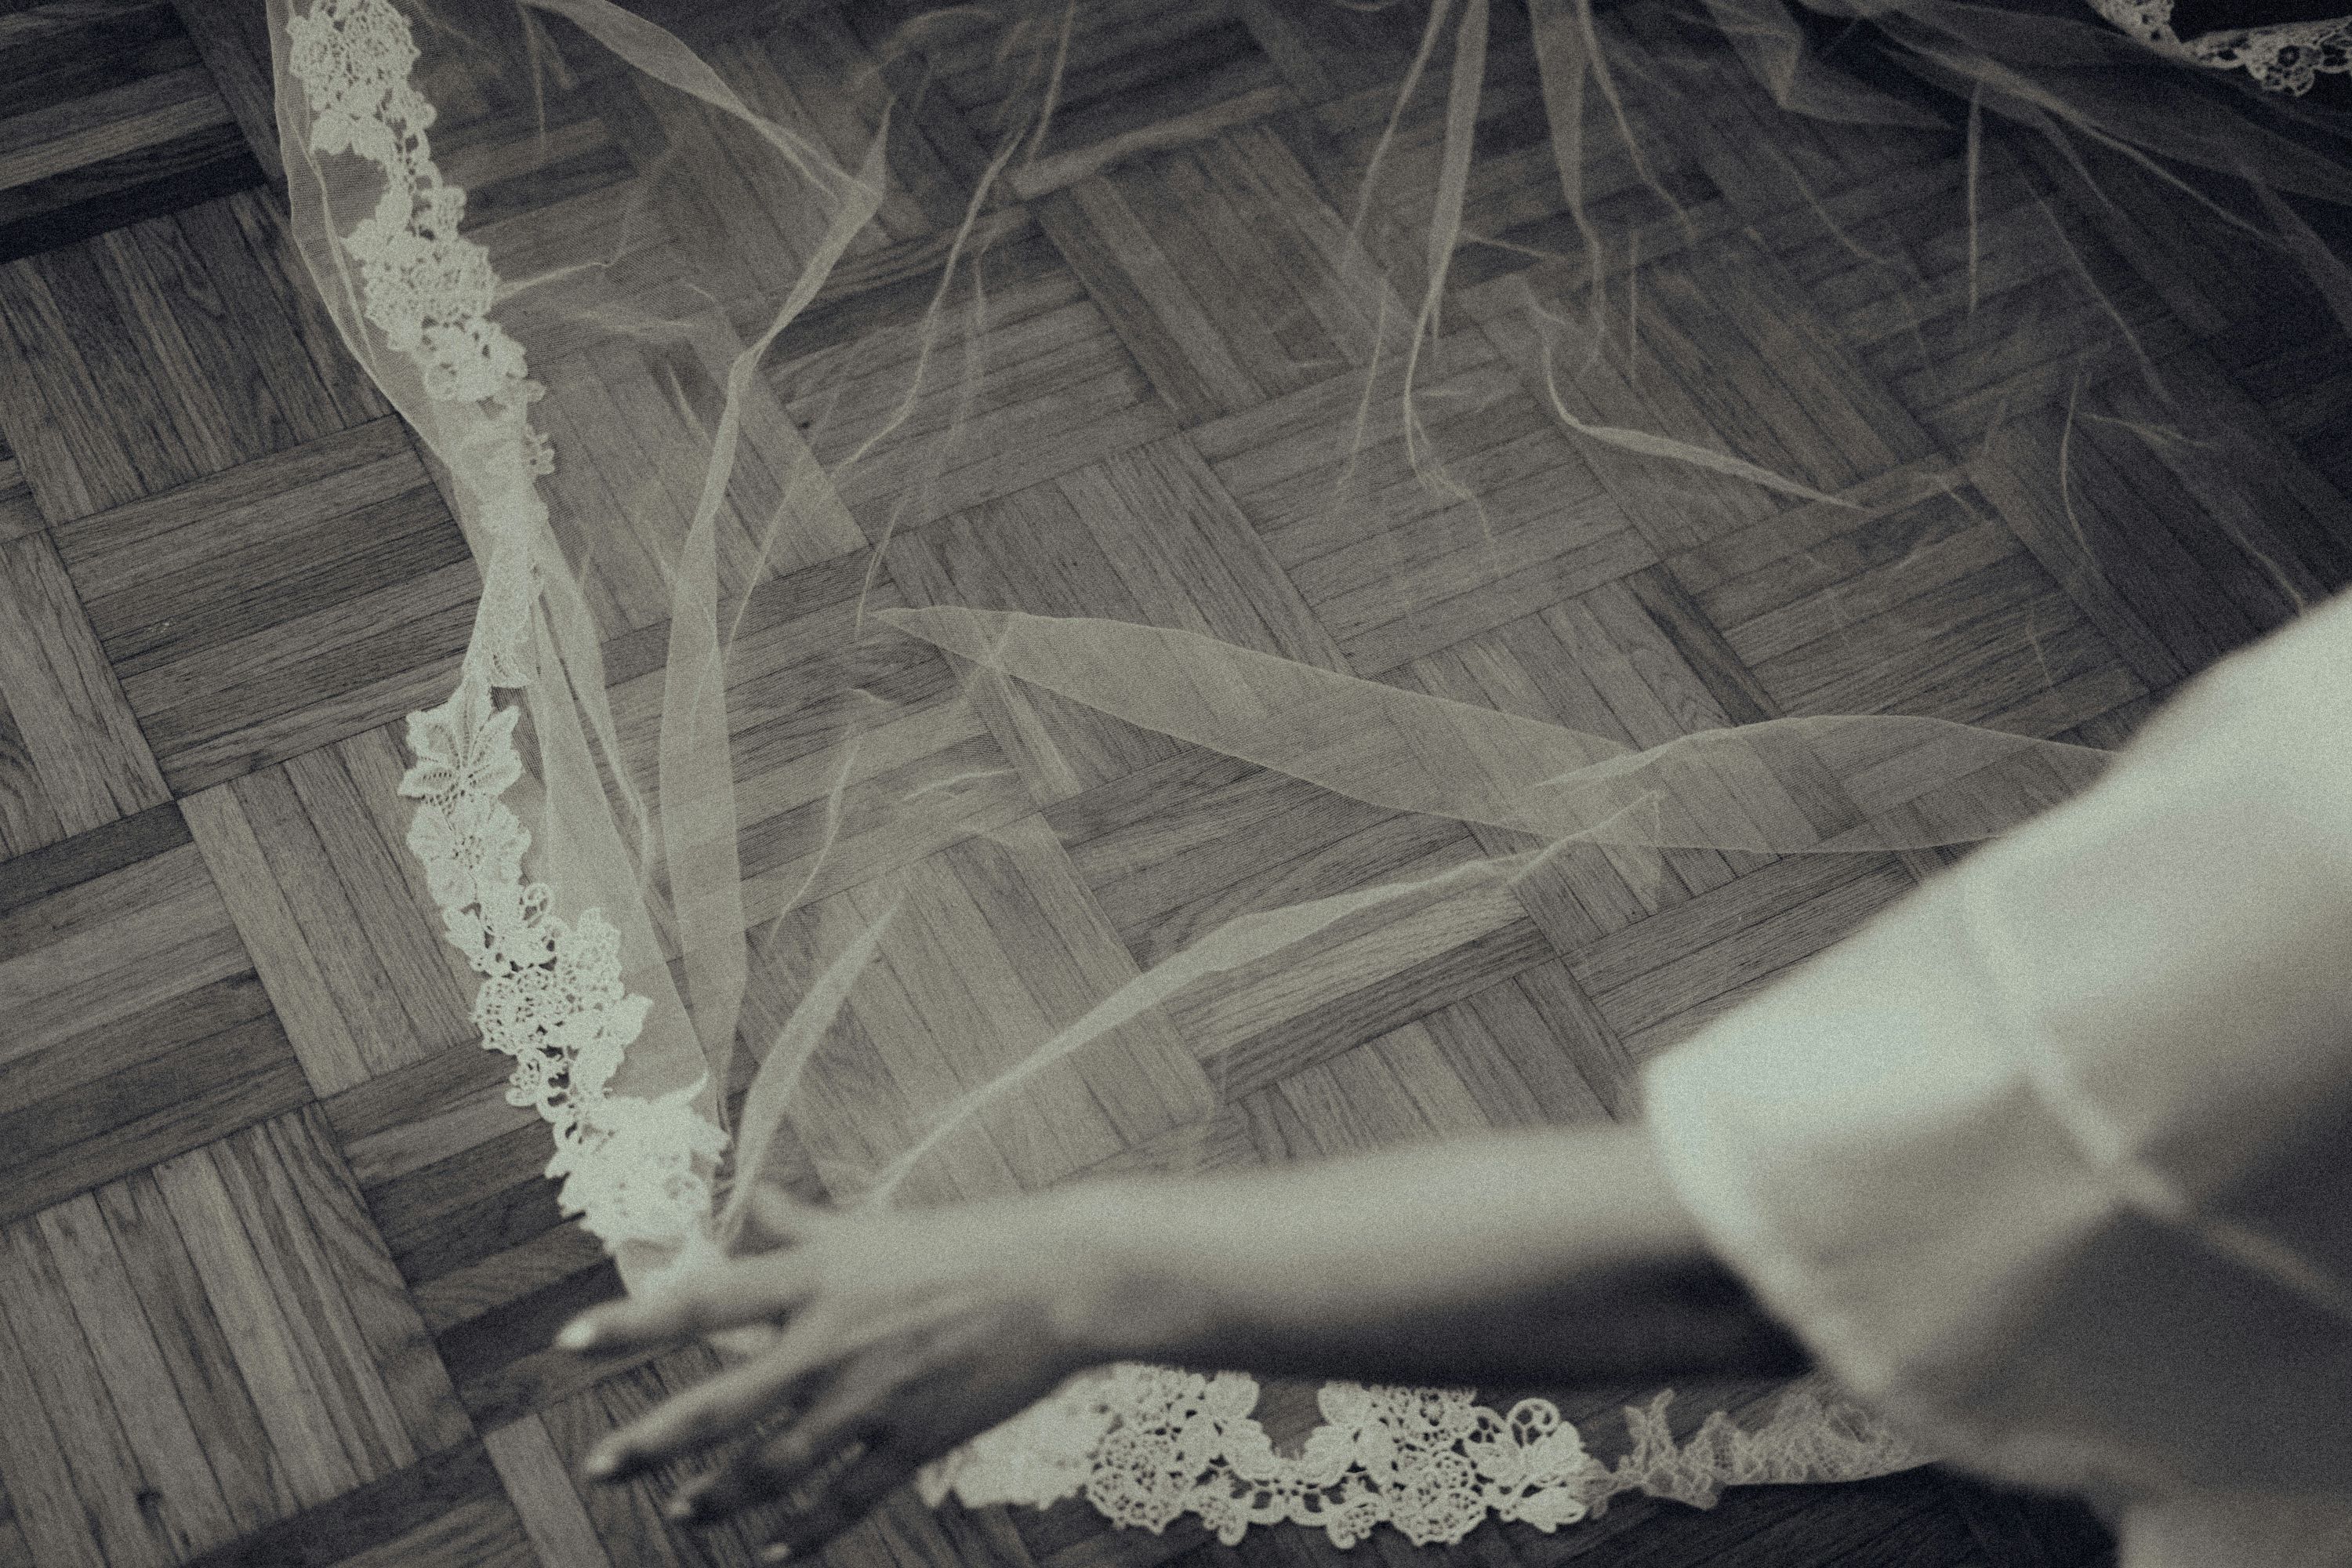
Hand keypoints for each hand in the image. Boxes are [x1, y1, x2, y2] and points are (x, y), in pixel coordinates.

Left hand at [556, 1187, 1110, 1559]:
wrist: (1059, 1279)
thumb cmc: (969, 1242)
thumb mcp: (877, 1225)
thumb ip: (804, 1220)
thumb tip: (753, 1202)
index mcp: (818, 1277)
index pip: (705, 1301)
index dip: (633, 1323)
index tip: (569, 1342)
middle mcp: (831, 1340)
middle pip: (721, 1404)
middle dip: (654, 1441)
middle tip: (603, 1466)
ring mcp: (871, 1397)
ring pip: (773, 1464)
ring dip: (719, 1496)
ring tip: (681, 1512)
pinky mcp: (914, 1439)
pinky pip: (846, 1498)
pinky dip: (806, 1529)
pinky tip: (775, 1549)